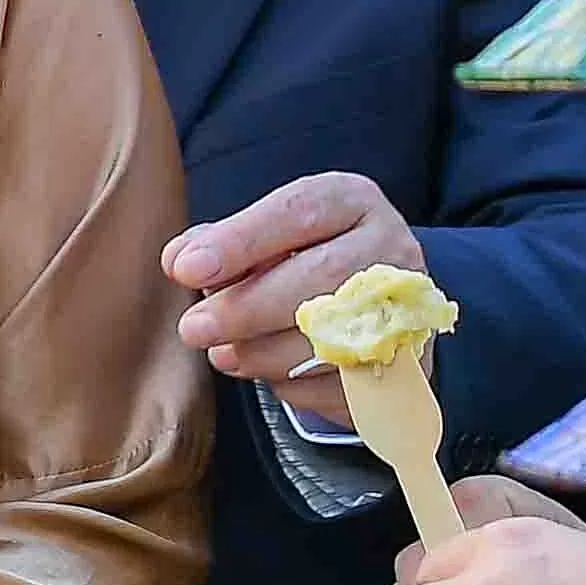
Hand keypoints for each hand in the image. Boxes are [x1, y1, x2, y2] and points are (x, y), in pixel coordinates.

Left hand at [166, 175, 426, 422]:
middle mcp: (389, 246)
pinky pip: (342, 381)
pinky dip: (295, 383)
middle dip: (247, 307)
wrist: (378, 311)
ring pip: (332, 335)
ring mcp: (404, 307)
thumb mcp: (267, 238)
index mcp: (350, 201)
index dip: (239, 241)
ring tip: (224, 354)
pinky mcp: (406, 363)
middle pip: (320, 275)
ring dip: (263, 352)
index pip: (296, 212)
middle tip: (195, 327)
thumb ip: (219, 244)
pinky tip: (270, 371)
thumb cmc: (305, 262)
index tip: (188, 269)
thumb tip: (179, 259)